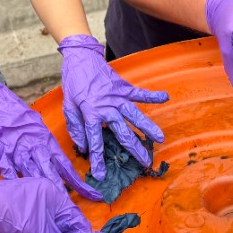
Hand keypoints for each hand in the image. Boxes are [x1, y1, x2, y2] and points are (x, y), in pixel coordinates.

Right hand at [0, 78, 101, 201]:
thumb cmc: (15, 115)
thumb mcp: (37, 126)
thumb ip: (46, 145)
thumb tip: (55, 162)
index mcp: (46, 141)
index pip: (66, 166)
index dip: (79, 183)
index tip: (93, 195)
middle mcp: (35, 148)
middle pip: (52, 175)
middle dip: (63, 195)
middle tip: (73, 213)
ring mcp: (17, 154)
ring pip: (33, 178)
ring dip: (42, 195)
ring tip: (52, 212)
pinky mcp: (0, 158)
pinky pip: (9, 176)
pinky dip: (16, 188)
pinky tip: (20, 200)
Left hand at [59, 35, 168, 179]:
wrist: (80, 58)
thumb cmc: (73, 83)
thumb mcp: (67, 106)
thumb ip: (75, 127)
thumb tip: (82, 146)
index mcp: (90, 113)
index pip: (95, 141)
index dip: (98, 159)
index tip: (102, 174)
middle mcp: (107, 107)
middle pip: (122, 132)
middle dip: (134, 149)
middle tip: (146, 163)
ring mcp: (117, 97)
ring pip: (135, 115)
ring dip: (148, 127)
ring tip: (160, 139)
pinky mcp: (124, 87)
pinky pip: (140, 93)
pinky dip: (152, 95)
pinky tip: (165, 97)